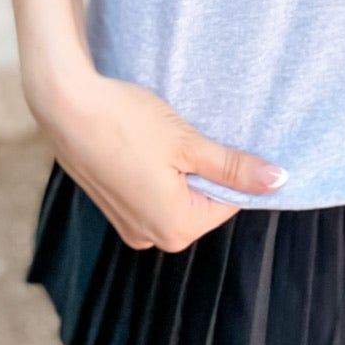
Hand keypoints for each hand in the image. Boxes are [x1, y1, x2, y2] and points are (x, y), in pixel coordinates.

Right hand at [26, 63, 287, 251]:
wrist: (66, 106)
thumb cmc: (127, 121)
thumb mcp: (188, 142)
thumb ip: (233, 167)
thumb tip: (278, 182)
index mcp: (176, 228)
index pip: (228, 203)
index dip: (228, 166)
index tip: (211, 137)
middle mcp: (151, 237)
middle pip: (201, 202)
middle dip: (201, 168)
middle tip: (185, 134)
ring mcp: (128, 225)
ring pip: (175, 196)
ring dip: (177, 168)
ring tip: (161, 136)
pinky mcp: (113, 207)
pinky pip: (150, 194)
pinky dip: (155, 171)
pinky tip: (144, 143)